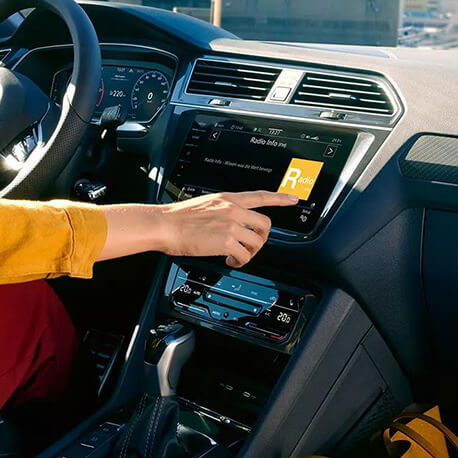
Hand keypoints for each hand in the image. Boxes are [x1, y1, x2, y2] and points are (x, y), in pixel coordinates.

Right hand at [158, 191, 293, 267]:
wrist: (165, 224)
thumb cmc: (177, 218)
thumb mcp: (204, 205)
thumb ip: (221, 211)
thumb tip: (229, 222)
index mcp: (228, 199)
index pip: (260, 196)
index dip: (279, 198)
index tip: (293, 199)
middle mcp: (233, 210)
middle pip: (265, 225)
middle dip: (262, 238)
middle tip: (251, 245)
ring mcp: (231, 225)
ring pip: (257, 242)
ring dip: (250, 253)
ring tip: (236, 255)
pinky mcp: (227, 242)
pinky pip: (245, 256)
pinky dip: (239, 262)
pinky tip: (230, 260)